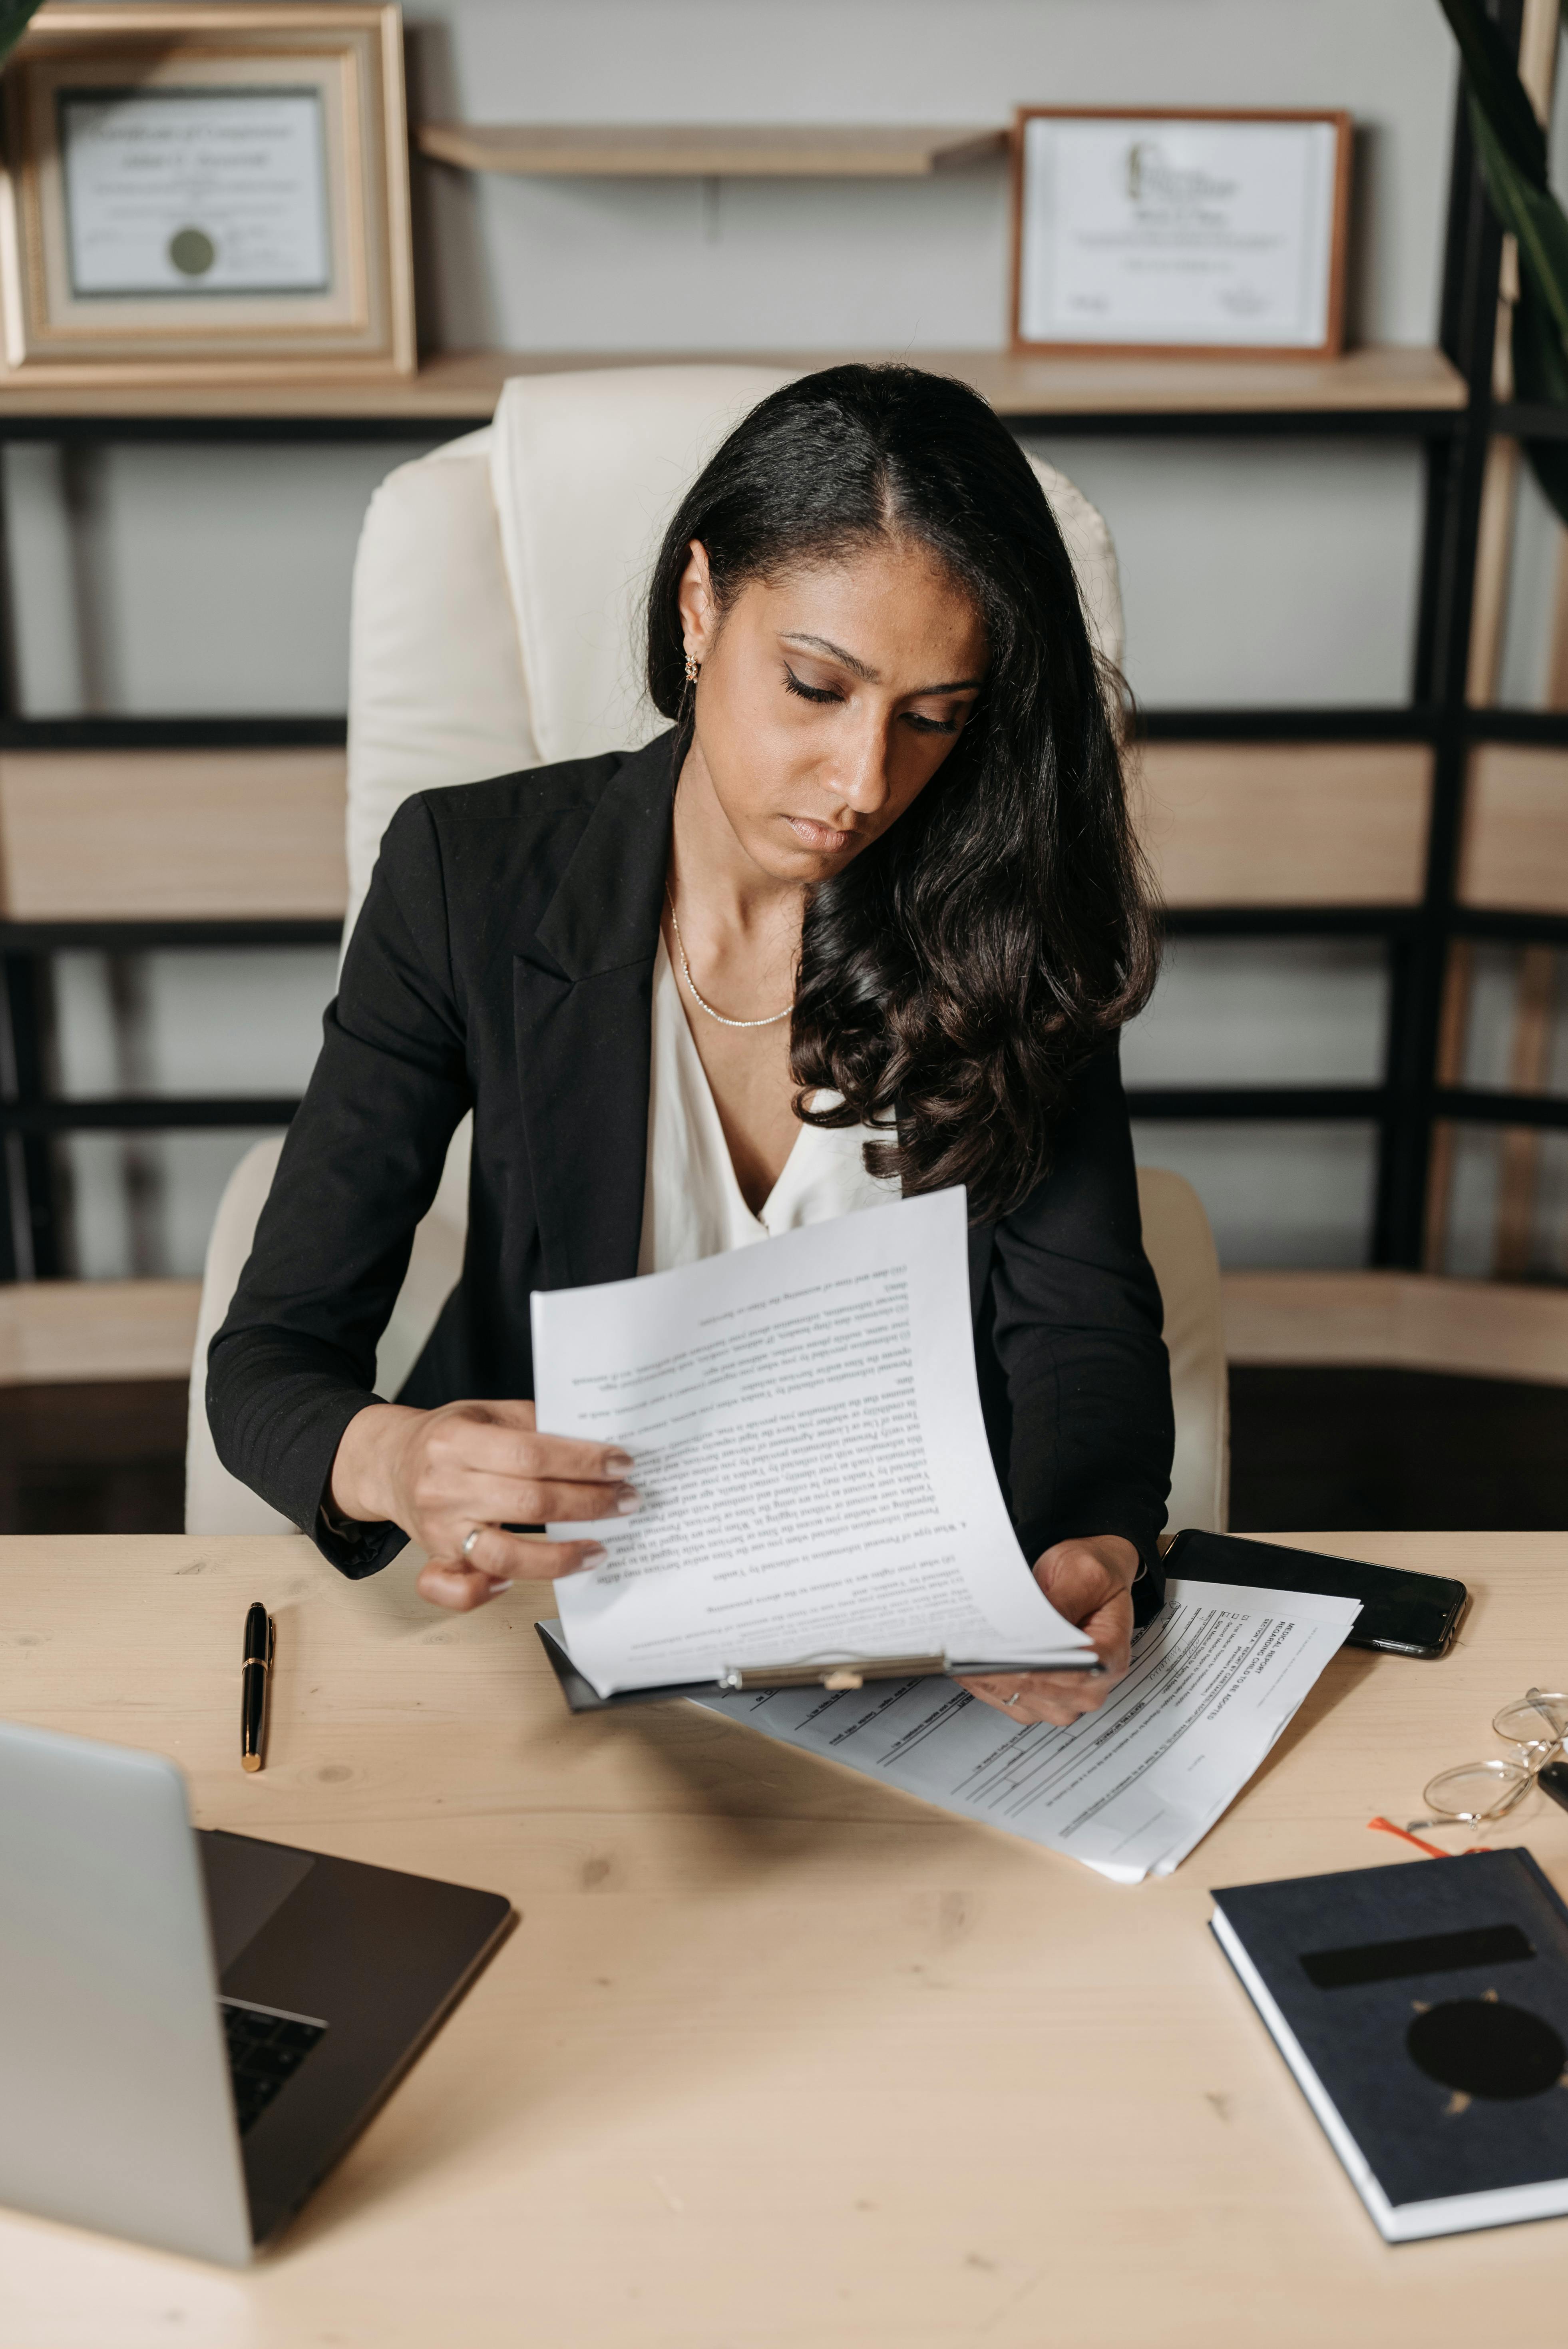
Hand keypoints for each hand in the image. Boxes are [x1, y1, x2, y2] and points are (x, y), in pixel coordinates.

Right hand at [329, 1398, 635, 1612]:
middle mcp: (444, 1487)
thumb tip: (594, 1441)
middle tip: (626, 1501)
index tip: (621, 1464)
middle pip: (529, 1503)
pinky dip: (489, 1592)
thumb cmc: (447, 1436)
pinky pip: (458, 1590)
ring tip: (598, 1548)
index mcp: (456, 1441)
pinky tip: (519, 1581)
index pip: (532, 1454)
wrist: (388, 1462)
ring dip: (560, 1558)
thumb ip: (534, 1423)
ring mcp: (439, 1530)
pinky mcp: (436, 1558)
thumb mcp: (487, 1412)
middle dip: (588, 1504)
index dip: (582, 1462)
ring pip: (504, 1556)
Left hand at [958, 1534, 1140, 1727]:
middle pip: (1042, 1691)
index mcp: (1110, 1657)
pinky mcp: (1040, 1695)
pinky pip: (1007, 1699)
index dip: (1036, 1668)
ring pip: (1020, 1700)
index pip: (1074, 1674)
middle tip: (971, 1654)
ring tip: (963, 1657)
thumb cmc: (1090, 1576)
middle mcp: (1091, 1686)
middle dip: (1004, 1672)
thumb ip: (1063, 1602)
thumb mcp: (1083, 1575)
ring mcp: (1065, 1697)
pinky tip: (966, 1664)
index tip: (1004, 1656)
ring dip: (989, 1680)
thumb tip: (1033, 1626)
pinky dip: (984, 1683)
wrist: (1084, 1579)